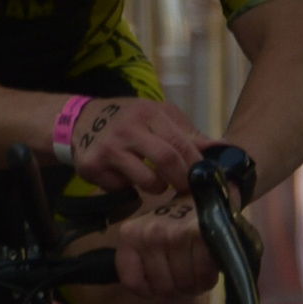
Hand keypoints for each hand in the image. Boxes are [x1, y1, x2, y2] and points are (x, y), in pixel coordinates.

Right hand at [57, 88, 204, 200]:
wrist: (80, 121)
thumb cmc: (129, 119)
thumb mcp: (157, 116)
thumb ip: (187, 134)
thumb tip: (222, 148)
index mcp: (149, 113)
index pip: (180, 142)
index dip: (196, 164)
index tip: (205, 177)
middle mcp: (128, 130)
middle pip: (166, 161)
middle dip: (182, 180)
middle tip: (187, 188)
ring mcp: (109, 149)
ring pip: (147, 181)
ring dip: (158, 187)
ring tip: (156, 182)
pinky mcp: (93, 168)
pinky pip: (123, 190)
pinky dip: (131, 190)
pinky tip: (126, 178)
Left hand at [106, 191, 218, 297]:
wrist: (209, 194)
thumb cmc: (178, 220)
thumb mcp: (150, 235)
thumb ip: (142, 260)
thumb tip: (148, 291)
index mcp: (130, 234)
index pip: (132, 282)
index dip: (150, 289)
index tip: (163, 279)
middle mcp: (149, 233)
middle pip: (163, 288)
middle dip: (179, 288)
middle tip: (187, 275)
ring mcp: (174, 234)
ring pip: (184, 285)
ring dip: (195, 284)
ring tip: (198, 270)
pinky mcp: (199, 236)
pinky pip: (203, 276)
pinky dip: (209, 278)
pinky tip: (210, 267)